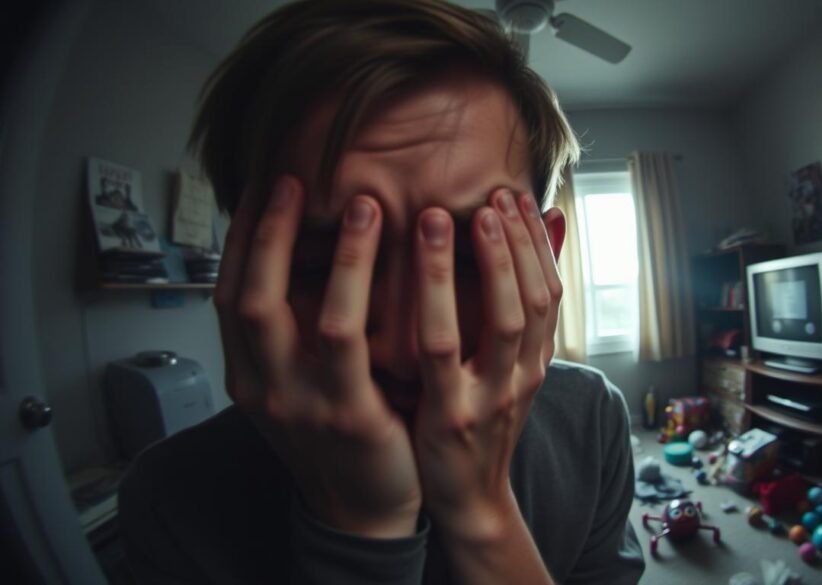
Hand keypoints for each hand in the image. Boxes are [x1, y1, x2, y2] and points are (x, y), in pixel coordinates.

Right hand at [215, 176, 420, 536]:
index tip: (262, 188)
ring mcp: (306, 405)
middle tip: (294, 179)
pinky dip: (370, 287)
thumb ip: (293, 333)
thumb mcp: (298, 384)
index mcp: (248, 376)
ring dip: (339, 254)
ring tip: (365, 204)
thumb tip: (305, 255)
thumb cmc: (336, 434)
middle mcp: (264, 389)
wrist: (361, 509)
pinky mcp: (351, 415)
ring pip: (314, 314)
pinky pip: (358, 342)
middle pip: (252, 297)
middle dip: (270, 232)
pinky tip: (403, 256)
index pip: (229, 295)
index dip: (243, 239)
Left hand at [412, 188, 563, 539]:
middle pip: (534, 297)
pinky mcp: (452, 415)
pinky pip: (445, 349)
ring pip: (503, 318)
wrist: (470, 503)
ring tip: (467, 214)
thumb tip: (536, 254)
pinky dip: (438, 299)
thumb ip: (518, 318)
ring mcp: (492, 396)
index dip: (538, 243)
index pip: (550, 292)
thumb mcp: (509, 373)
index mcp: (536, 363)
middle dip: (519, 241)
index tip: (518, 197)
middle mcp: (523, 376)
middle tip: (498, 193)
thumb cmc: (480, 427)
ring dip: (490, 260)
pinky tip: (422, 264)